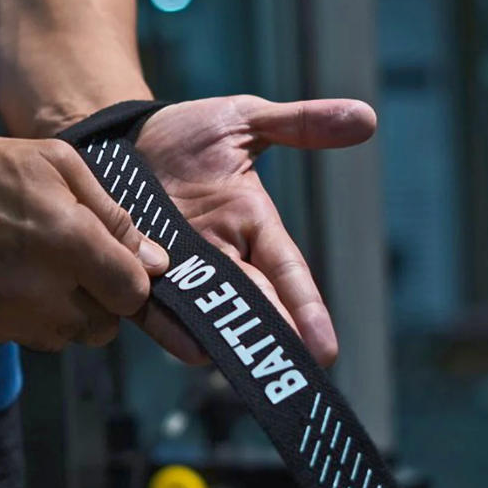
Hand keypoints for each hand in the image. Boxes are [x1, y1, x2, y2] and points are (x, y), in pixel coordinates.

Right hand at [0, 135, 169, 349]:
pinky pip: (11, 338)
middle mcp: (43, 294)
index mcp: (71, 245)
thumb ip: (113, 217)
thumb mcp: (59, 165)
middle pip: (100, 328)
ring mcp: (4, 320)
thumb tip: (156, 264)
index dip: (129, 283)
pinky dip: (9, 318)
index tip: (114, 268)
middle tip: (69, 270)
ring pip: (57, 338)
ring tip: (25, 273)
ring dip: (55, 315)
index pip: (133, 295)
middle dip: (96, 304)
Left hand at [133, 95, 376, 366]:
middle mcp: (219, 254)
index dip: (306, 307)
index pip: (286, 270)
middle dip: (273, 334)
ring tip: (242, 366)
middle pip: (253, 301)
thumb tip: (367, 117)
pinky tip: (190, 348)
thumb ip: (300, 124)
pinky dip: (171, 327)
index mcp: (251, 222)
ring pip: (208, 311)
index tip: (327, 347)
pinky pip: (155, 305)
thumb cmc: (187, 133)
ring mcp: (177, 267)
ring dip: (226, 338)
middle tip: (296, 371)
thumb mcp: (245, 119)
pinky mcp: (136, 272)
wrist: (119, 136)